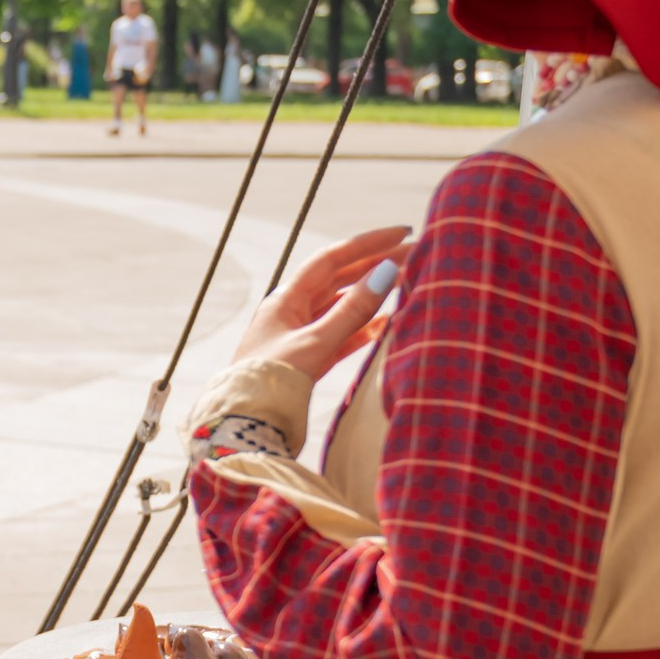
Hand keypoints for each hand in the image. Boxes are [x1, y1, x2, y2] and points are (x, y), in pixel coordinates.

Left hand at [234, 225, 413, 381]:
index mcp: (285, 300)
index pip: (332, 259)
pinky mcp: (307, 360)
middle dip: (375, 264)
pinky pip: (340, 336)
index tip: (402, 233)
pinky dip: (363, 327)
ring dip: (371, 294)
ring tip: (406, 282)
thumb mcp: (316, 343)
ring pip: (340, 307)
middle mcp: (291, 312)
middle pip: (339, 279)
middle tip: (414, 254)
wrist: (244, 425)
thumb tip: (386, 271)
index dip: (368, 244)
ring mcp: (299, 336)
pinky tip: (387, 323)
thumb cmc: (270, 382)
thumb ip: (352, 310)